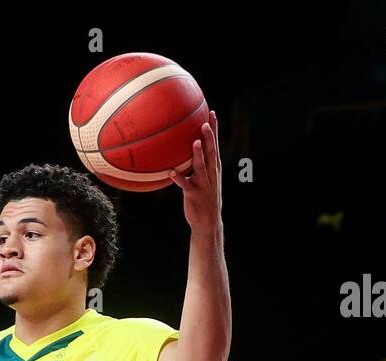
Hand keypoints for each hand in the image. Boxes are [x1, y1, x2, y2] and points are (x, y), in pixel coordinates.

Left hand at [169, 110, 221, 235]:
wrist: (208, 221)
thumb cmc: (203, 197)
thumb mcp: (204, 179)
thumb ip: (197, 164)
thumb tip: (186, 149)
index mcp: (213, 167)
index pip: (214, 144)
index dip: (214, 129)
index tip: (212, 113)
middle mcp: (210, 173)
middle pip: (210, 151)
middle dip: (209, 137)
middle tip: (205, 122)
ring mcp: (203, 183)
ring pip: (201, 166)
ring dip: (198, 154)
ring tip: (195, 142)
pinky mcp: (194, 194)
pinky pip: (185, 185)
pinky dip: (179, 178)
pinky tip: (171, 172)